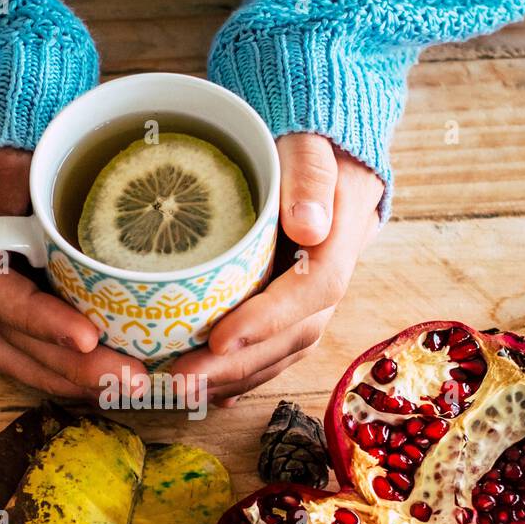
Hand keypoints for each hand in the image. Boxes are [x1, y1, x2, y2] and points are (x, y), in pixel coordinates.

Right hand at [0, 148, 146, 399]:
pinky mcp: (19, 297)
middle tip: (128, 378)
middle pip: (9, 337)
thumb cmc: (14, 123)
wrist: (0, 110)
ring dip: (69, 378)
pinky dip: (68, 368)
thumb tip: (29, 212)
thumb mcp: (10, 136)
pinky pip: (31, 347)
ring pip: (16, 352)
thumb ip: (8, 173)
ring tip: (126, 388)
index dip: (38, 321)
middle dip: (67, 366)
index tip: (86, 338)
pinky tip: (112, 378)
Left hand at [169, 133, 384, 405]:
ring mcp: (315, 293)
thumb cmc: (305, 132)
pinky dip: (241, 372)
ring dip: (236, 378)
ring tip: (181, 391)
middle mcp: (334, 271)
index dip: (269, 320)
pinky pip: (273, 347)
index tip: (219, 339)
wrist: (319, 140)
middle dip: (240, 365)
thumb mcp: (309, 138)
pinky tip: (206, 390)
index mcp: (344, 232)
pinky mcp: (293, 302)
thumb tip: (308, 227)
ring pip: (285, 350)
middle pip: (297, 334)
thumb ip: (309, 174)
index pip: (315, 288)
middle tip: (181, 381)